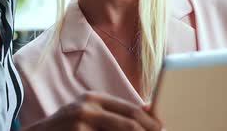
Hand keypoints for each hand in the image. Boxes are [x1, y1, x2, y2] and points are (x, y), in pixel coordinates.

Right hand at [23, 91, 161, 130]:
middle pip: (130, 123)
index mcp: (93, 98)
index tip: (162, 129)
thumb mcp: (87, 115)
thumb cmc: (64, 129)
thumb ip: (113, 114)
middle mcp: (87, 107)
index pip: (131, 109)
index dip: (150, 122)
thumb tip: (148, 111)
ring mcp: (80, 123)